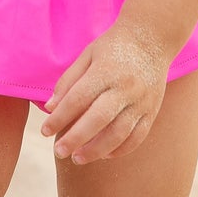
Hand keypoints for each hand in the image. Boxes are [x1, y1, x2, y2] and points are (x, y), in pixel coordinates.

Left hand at [39, 20, 169, 163]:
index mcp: (105, 71)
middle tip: (58, 152)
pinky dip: (121, 149)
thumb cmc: (113, 46)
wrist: (153, 37)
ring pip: (119, 133)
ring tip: (77, 159)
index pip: (78, 99)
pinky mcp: (153, 110)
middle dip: (76, 138)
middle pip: (98, 119)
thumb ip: (68, 82)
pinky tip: (104, 155)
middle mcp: (125, 87)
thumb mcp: (87, 55)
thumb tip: (49, 109)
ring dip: (97, 150)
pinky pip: (138, 136)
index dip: (59, 118)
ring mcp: (141, 100)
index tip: (44, 131)